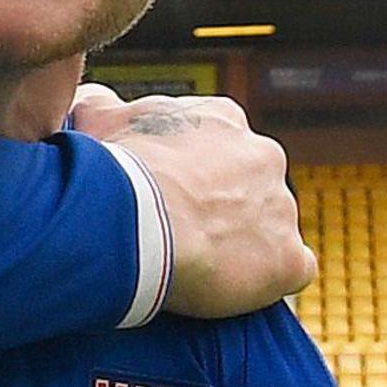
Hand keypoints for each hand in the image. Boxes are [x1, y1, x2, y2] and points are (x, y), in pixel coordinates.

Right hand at [73, 85, 316, 316]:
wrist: (136, 221)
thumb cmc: (116, 170)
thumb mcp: (99, 119)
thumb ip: (103, 103)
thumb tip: (92, 98)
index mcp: (224, 120)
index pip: (220, 147)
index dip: (194, 176)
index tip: (169, 196)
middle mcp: (263, 155)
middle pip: (251, 185)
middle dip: (224, 207)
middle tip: (182, 232)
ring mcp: (281, 208)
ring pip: (270, 227)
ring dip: (244, 244)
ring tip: (201, 265)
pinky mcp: (288, 259)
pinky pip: (293, 269)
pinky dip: (270, 279)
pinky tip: (237, 288)